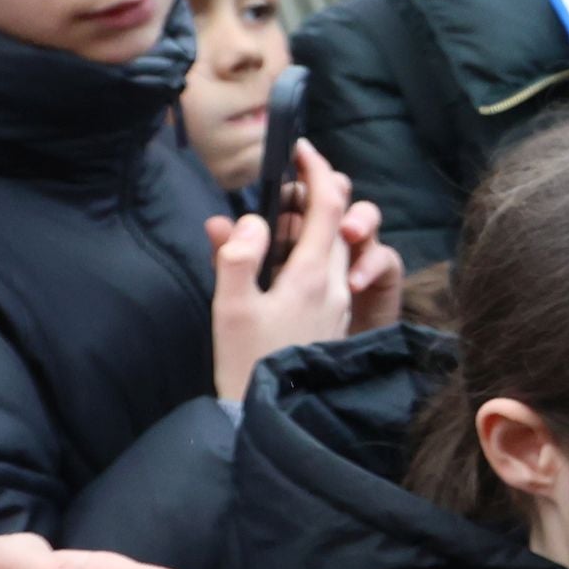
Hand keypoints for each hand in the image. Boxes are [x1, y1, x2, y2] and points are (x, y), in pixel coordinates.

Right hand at [207, 140, 380, 399]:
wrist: (270, 420)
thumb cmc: (246, 364)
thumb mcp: (230, 309)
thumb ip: (236, 257)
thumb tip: (246, 220)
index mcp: (313, 276)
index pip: (331, 205)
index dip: (317, 170)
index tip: (298, 148)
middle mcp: (335, 286)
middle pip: (338, 221)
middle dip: (312, 193)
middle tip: (277, 186)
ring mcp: (338, 305)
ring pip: (330, 248)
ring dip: (306, 225)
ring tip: (266, 225)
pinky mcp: (332, 322)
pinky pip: (324, 273)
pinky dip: (303, 254)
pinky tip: (271, 265)